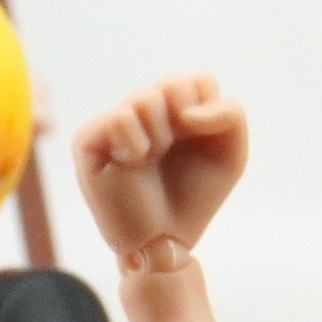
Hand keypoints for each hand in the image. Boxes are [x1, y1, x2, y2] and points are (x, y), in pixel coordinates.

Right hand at [76, 75, 249, 265]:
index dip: (209, 116)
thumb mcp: (231, 155)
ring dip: (161, 137)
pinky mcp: (89, 139)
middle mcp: (141, 108)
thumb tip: (187, 112)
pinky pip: (121, 118)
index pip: (198, 81)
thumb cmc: (194, 197)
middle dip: (184, 125)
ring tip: (151, 160)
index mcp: (173, 106)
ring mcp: (114, 121)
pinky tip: (132, 163)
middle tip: (172, 154)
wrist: (163, 239)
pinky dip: (136, 143)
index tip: (201, 145)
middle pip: (174, 84)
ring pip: (147, 98)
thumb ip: (230, 115)